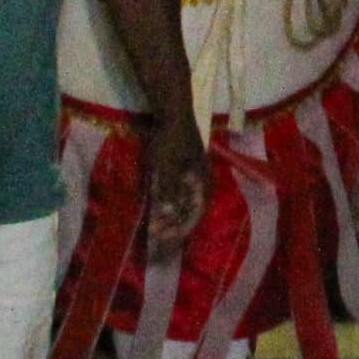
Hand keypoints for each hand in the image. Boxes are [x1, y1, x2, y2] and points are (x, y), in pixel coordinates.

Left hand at [141, 118, 211, 251]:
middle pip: (190, 214)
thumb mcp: (165, 168)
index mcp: (203, 184)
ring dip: (171, 220)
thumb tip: (166, 218)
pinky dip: (169, 207)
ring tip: (155, 231)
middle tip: (157, 244)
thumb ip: (166, 194)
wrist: (173, 113)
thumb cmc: (171, 141)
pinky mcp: (184, 172)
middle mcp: (202, 184)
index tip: (163, 245)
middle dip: (174, 230)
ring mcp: (194, 178)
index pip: (194, 217)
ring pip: (185, 206)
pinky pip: (179, 196)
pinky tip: (156, 211)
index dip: (179, 232)